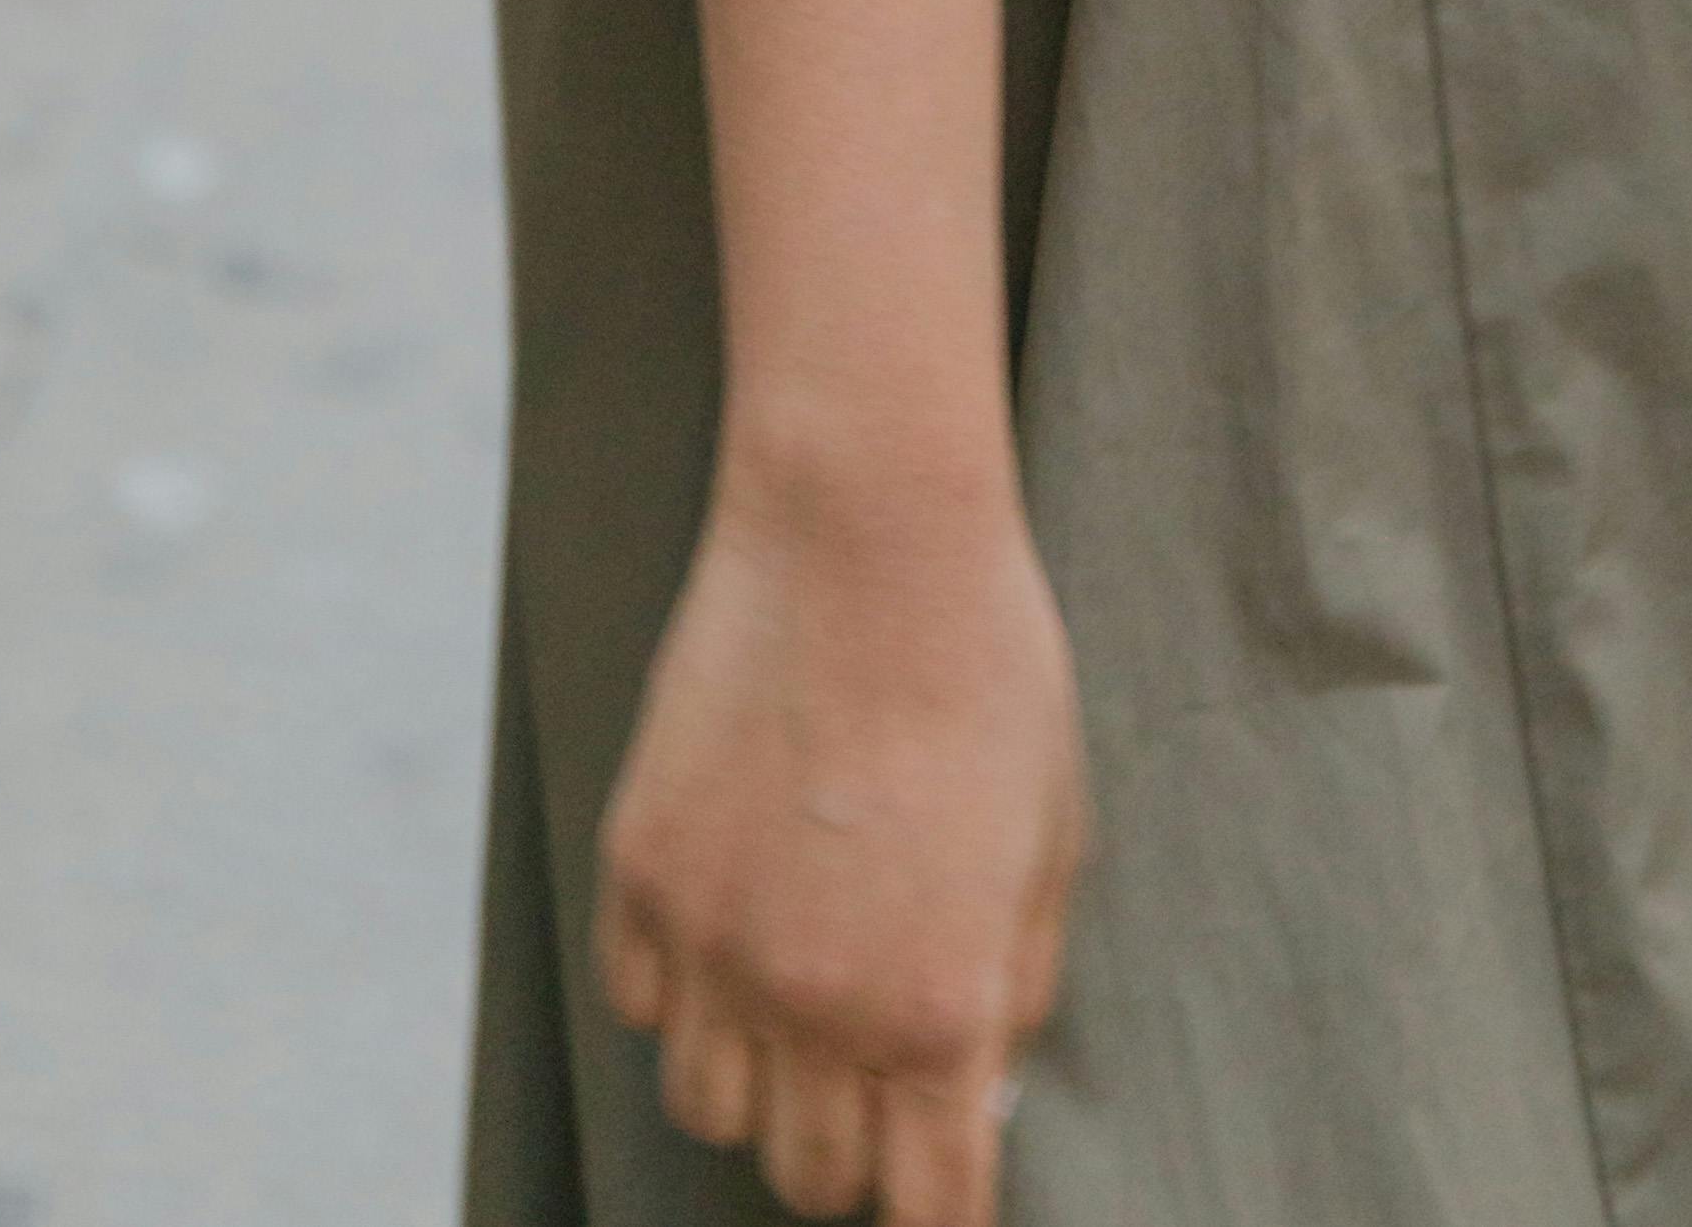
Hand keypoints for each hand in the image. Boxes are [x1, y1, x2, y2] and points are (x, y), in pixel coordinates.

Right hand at [595, 450, 1085, 1226]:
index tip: (938, 1190)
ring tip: (797, 994)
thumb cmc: (988, 673)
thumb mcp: (1051, 843)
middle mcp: (816, 1002)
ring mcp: (713, 941)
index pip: (924, 1206)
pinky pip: (640, 1002)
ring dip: (759, 1077)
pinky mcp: (640, 869)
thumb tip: (977, 1084)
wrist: (866, 533)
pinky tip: (733, 912)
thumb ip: (1015, 986)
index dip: (936, 1209)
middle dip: (851, 1147)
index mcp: (937, 1008)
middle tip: (875, 1078)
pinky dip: (681, 987)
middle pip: (808, 1178)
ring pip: (710, 1108)